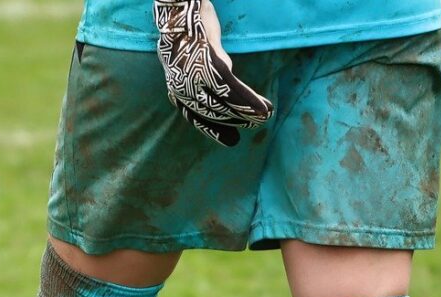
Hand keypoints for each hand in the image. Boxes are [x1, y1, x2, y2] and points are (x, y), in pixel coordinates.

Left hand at [154, 0, 273, 146]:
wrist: (180, 12)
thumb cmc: (187, 30)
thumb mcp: (194, 56)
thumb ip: (207, 72)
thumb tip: (228, 75)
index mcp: (177, 89)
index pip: (197, 117)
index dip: (215, 130)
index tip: (230, 140)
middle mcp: (183, 89)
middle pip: (214, 112)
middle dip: (236, 121)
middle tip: (255, 125)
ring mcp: (195, 79)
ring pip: (224, 104)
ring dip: (247, 113)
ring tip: (264, 117)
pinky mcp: (209, 67)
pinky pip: (231, 90)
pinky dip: (248, 100)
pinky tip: (261, 109)